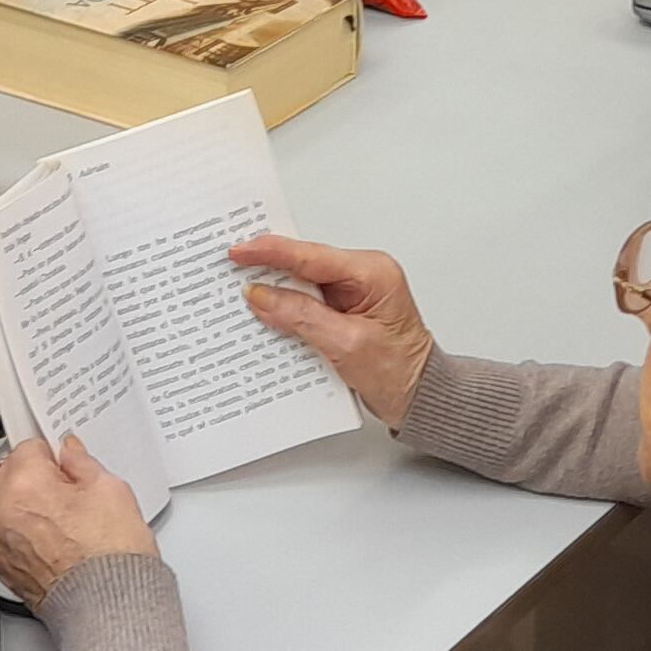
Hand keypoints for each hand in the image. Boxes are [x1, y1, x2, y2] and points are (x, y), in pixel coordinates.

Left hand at [0, 433, 156, 607]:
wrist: (110, 609)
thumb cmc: (111, 556)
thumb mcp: (109, 488)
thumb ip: (81, 462)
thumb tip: (70, 453)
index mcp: (23, 486)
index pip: (29, 448)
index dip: (54, 454)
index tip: (68, 464)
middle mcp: (1, 515)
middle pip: (12, 477)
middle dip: (37, 479)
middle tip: (73, 493)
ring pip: (9, 508)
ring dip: (30, 508)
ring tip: (71, 523)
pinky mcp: (4, 570)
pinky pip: (11, 538)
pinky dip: (28, 536)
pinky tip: (60, 544)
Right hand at [231, 234, 436, 424]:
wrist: (422, 398)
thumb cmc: (401, 373)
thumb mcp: (347, 346)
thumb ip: (302, 317)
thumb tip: (262, 296)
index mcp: (372, 273)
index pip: (312, 255)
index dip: (271, 251)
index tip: (238, 251)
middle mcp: (364, 275)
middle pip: (304, 264)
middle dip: (267, 266)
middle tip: (229, 265)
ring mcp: (354, 293)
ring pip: (303, 283)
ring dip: (274, 290)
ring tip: (238, 289)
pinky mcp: (344, 311)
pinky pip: (308, 302)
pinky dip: (286, 308)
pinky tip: (264, 314)